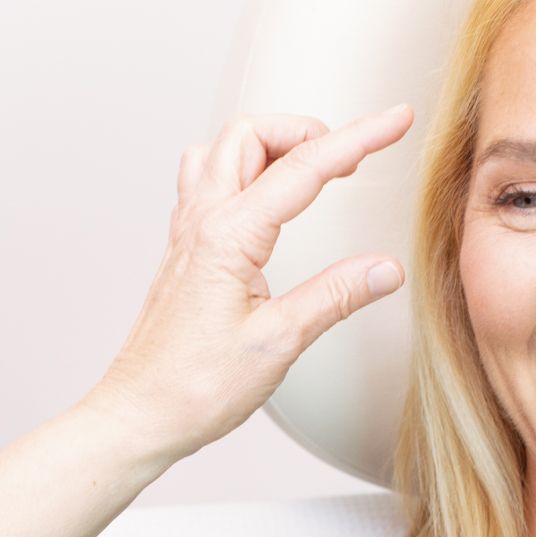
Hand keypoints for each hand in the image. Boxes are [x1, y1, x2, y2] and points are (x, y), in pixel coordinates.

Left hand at [87, 104, 413, 464]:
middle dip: (305, 132)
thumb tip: (386, 269)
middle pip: (251, 135)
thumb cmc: (195, 388)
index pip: (304, 169)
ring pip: (222, 152)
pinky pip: (207, 185)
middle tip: (350, 158)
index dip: (358, 139)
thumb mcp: (279, 343)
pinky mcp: (183, 253)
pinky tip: (264, 201)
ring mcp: (186, 235)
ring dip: (268, 147)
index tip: (395, 121)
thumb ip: (335, 296)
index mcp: (228, 238)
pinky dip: (242, 174)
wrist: (140, 415)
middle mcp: (201, 224)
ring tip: (310, 172)